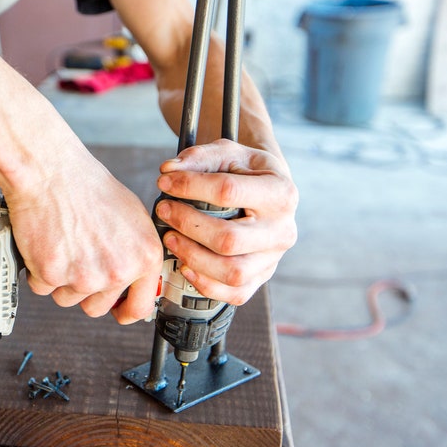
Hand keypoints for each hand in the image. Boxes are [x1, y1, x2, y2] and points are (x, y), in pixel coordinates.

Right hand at [4, 154, 162, 324]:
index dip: (124, 311)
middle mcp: (117, 270)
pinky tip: (47, 244)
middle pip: (97, 308)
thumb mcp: (133, 219)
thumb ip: (137, 255)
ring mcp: (85, 276)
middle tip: (78, 260)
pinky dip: (39, 271)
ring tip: (64, 245)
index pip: (140, 307)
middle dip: (85, 290)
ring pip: (68, 299)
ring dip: (62, 280)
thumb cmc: (88, 188)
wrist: (51, 173)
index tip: (116, 310)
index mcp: (144, 257)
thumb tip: (136, 282)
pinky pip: (42, 288)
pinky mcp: (52, 275)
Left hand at [154, 140, 297, 304]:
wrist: (268, 192)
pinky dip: (206, 284)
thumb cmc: (246, 172)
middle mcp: (283, 230)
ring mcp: (274, 258)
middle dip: (187, 225)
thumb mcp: (228, 153)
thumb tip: (168, 171)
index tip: (163, 183)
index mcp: (281, 193)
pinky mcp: (262, 277)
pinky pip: (235, 293)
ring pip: (232, 272)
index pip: (228, 191)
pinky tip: (186, 266)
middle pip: (228, 239)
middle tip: (163, 211)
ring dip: (192, 257)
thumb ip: (199, 157)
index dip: (189, 187)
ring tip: (170, 239)